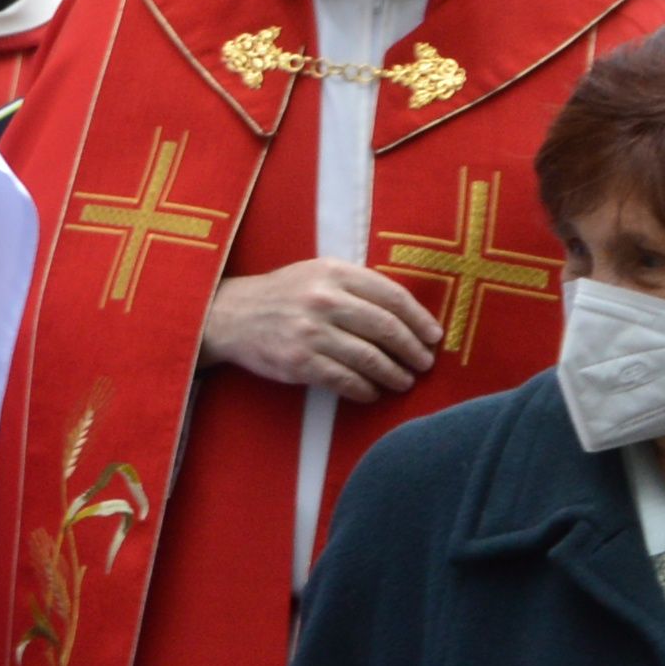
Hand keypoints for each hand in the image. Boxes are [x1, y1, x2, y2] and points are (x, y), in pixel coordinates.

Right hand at [202, 260, 444, 402]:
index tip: (433, 337)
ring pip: (369, 359)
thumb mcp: (318, 274)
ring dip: (394, 375)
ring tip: (404, 382)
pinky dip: (365, 390)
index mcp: (335, 273)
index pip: (392, 296)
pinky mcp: (299, 362)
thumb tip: (407, 316)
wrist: (230, 316)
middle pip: (386, 329)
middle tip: (424, 364)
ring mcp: (311, 333)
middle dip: (412, 350)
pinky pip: (344, 381)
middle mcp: (324, 300)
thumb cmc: (284, 295)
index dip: (419, 320)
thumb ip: (357, 287)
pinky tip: (372, 393)